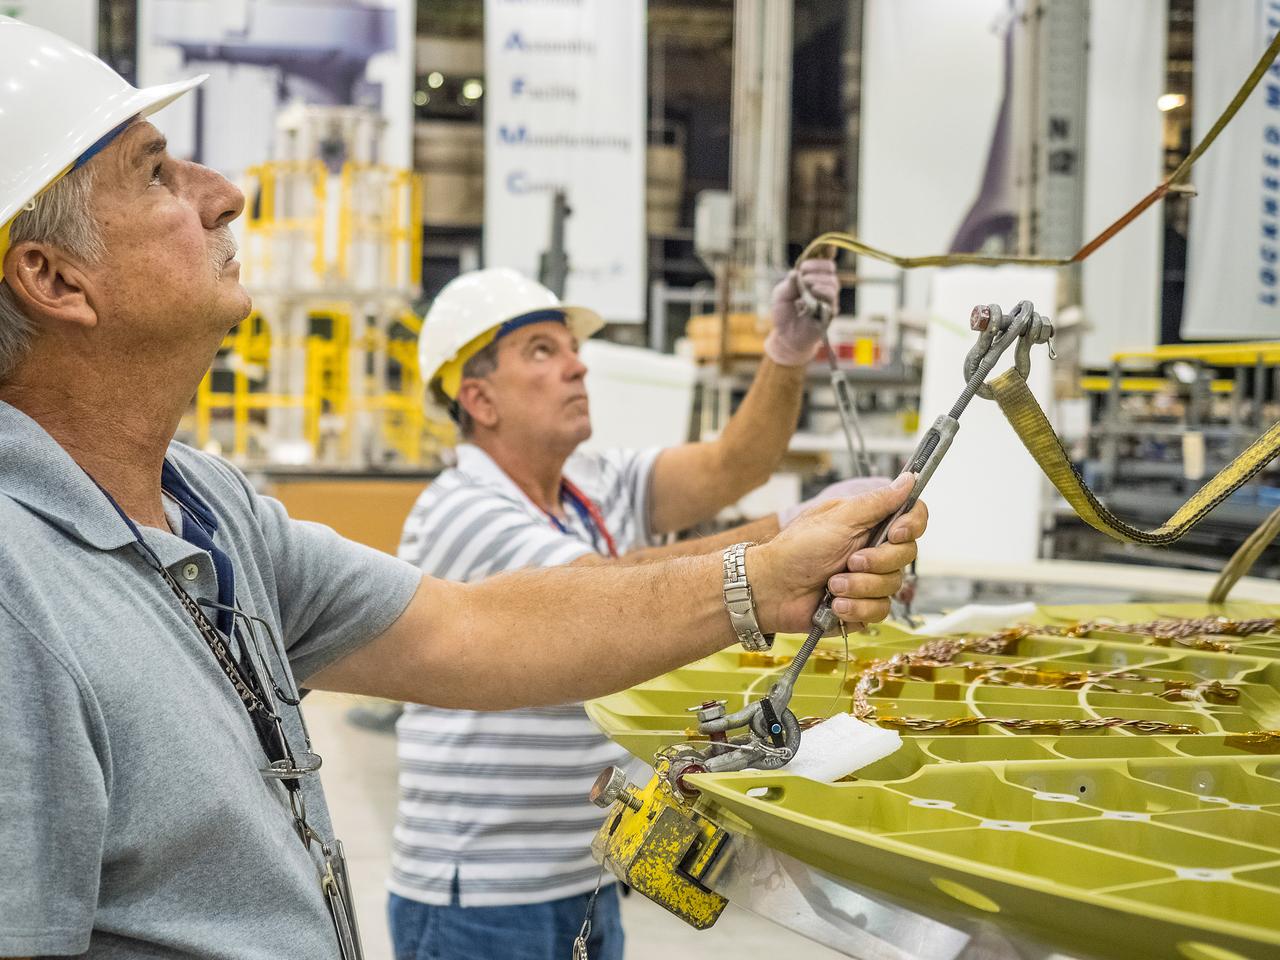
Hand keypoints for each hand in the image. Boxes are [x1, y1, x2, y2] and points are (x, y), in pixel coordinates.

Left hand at [748, 473, 927, 632]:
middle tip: (850, 561)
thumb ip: (877, 502)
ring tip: (832, 583)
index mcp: (869, 524)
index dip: (912, 525)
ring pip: (893, 586)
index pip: (912, 519)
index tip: (897, 532)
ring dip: (859, 586)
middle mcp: (874, 550)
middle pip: (907, 555)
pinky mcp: (863, 606)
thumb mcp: (838, 519)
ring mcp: (870, 580)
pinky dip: (855, 608)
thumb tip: (909, 480)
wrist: (771, 589)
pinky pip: (880, 611)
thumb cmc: (796, 549)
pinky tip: (834, 604)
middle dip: (877, 561)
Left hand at [764, 258, 839, 365]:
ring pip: (833, 282)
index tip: (805, 264)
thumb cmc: (784, 315)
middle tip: (804, 274)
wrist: (785, 337)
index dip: (820, 257)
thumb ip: (789, 282)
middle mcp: (823, 288)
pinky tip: (814, 291)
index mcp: (813, 280)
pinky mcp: (830, 313)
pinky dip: (823, 290)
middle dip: (817, 267)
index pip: (823, 263)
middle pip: (830, 269)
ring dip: (818, 279)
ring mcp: (828, 300)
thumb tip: (797, 271)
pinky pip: (832, 298)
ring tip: (806, 284)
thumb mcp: (781, 295)